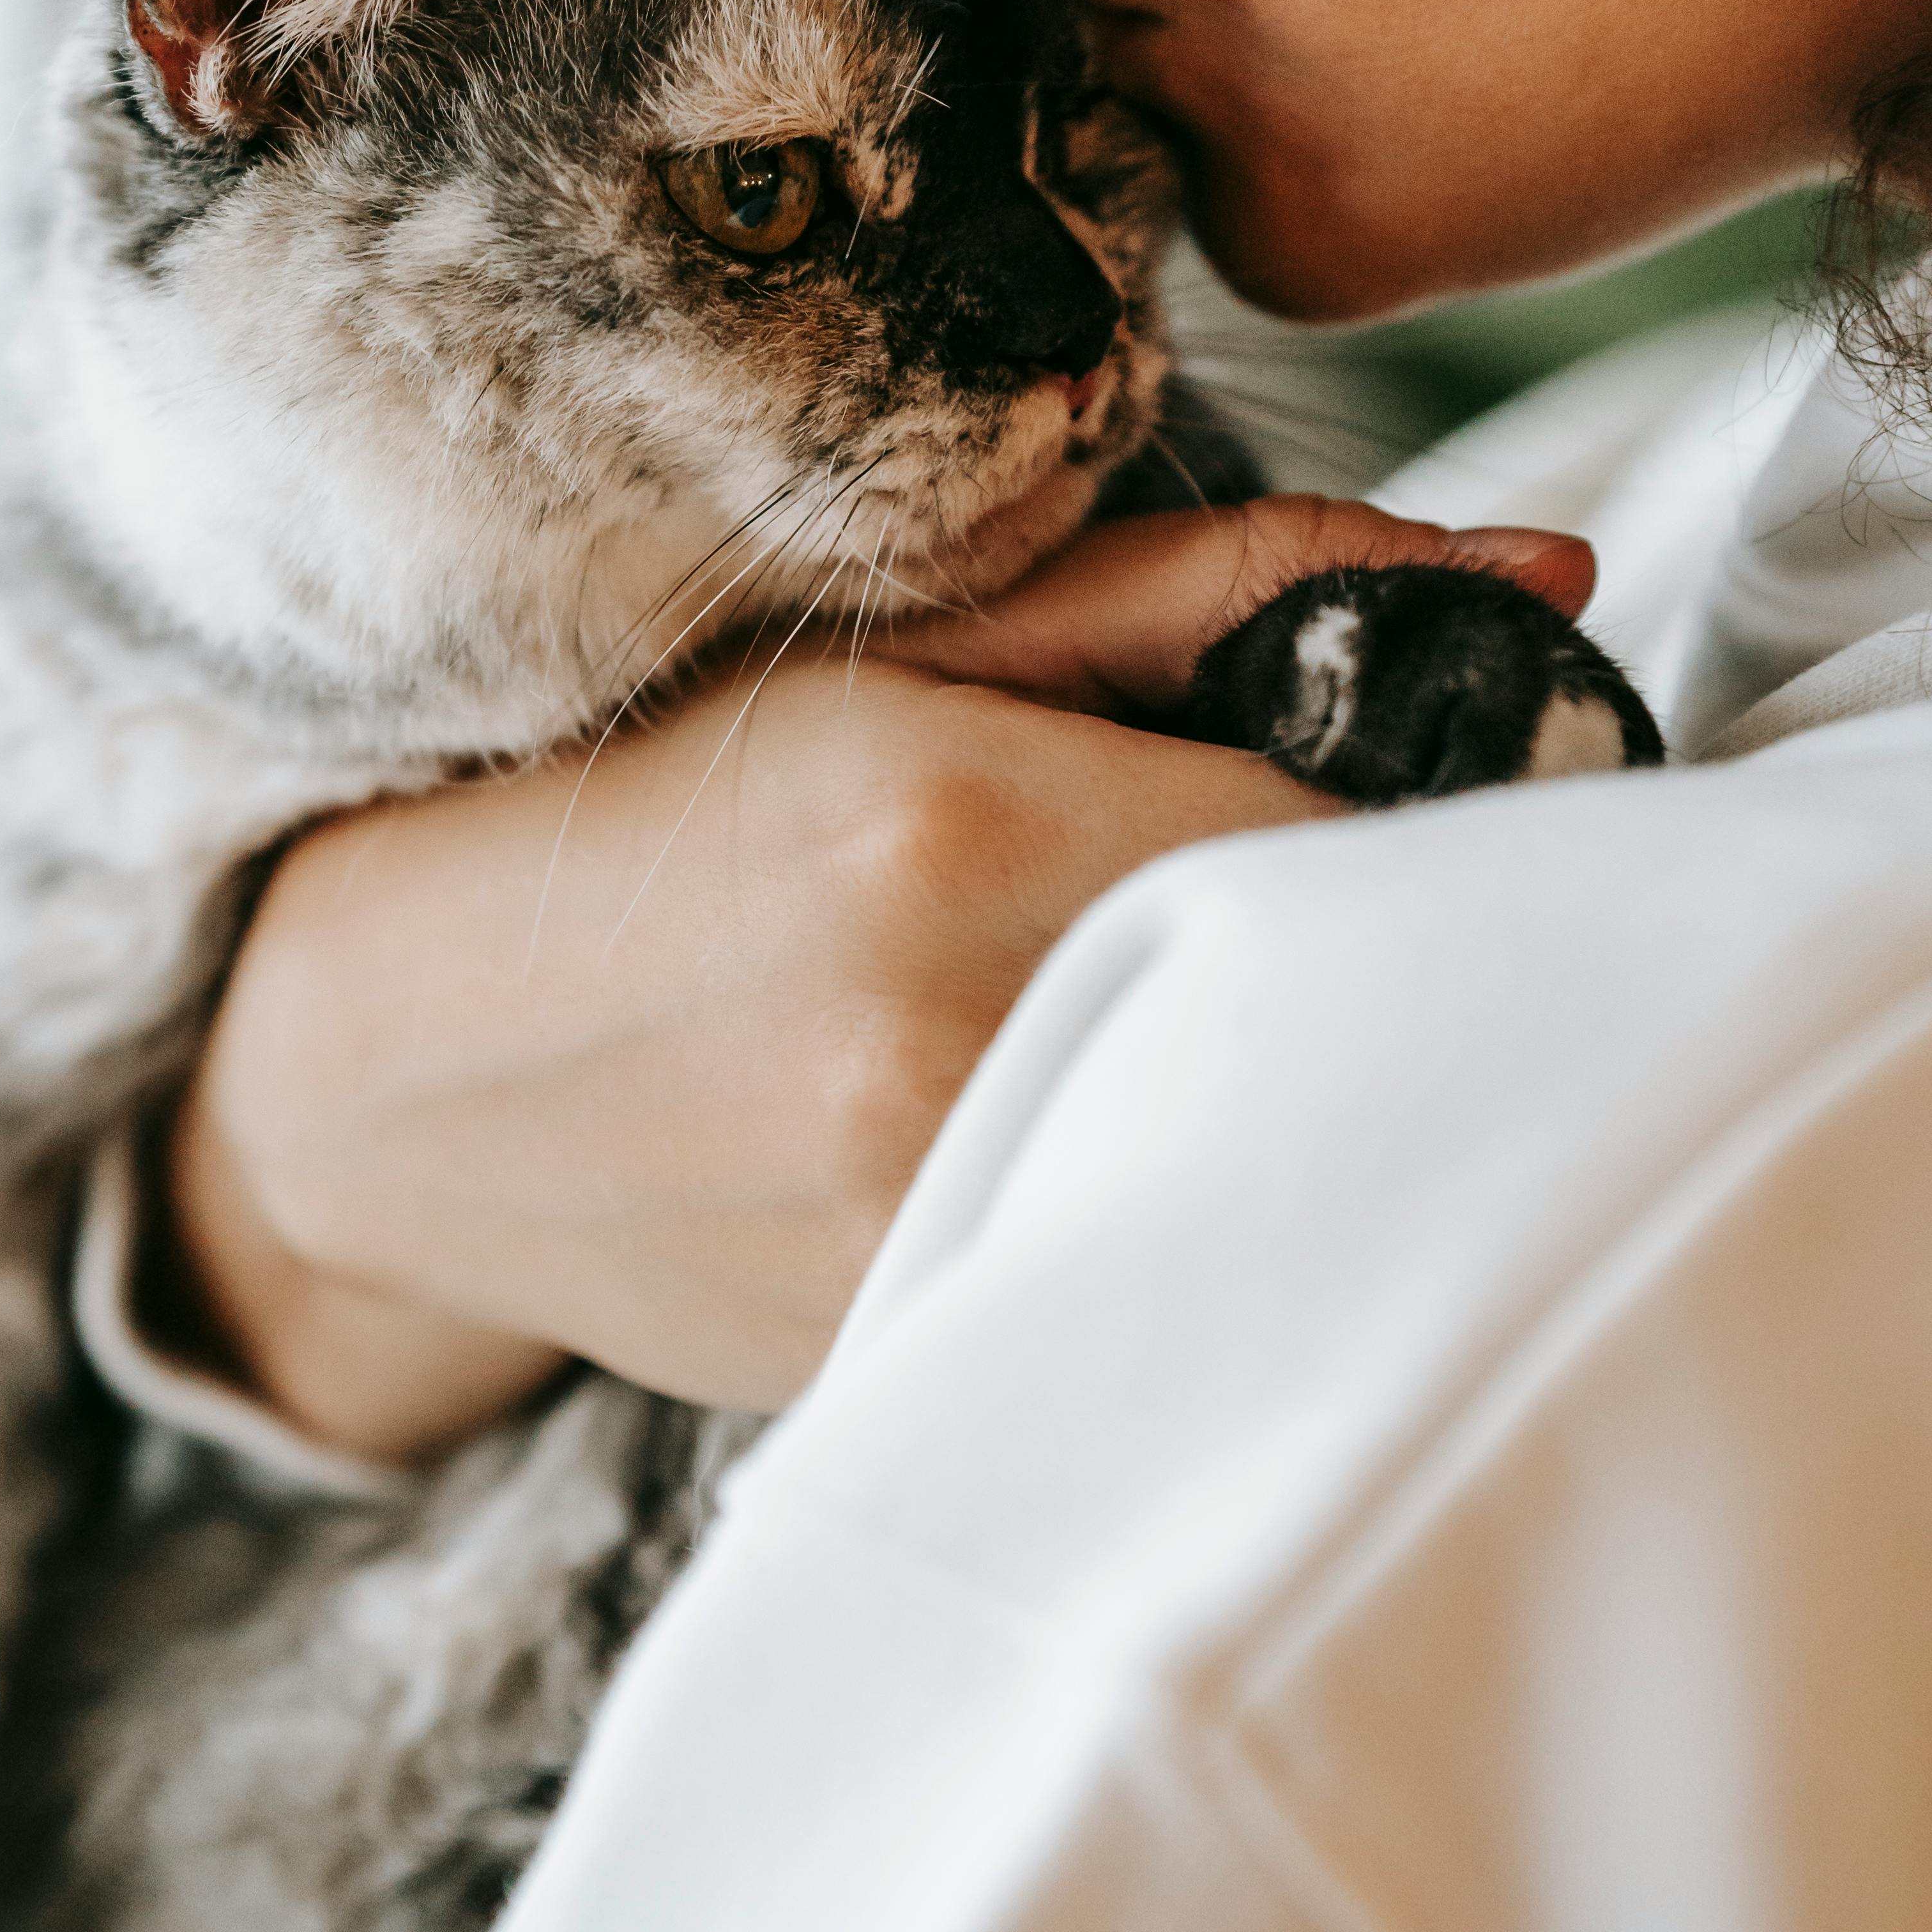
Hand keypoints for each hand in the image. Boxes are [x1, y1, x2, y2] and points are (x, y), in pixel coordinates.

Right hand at [168, 502, 1592, 1460]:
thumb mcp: (916, 639)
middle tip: (1319, 900)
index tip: (1446, 795)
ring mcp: (926, 1228)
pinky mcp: (910, 1355)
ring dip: (1279, 1079)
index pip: (1376, 830)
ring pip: (1262, 1152)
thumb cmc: (656, 801)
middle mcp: (954, 1044)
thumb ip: (1232, 592)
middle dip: (1367, 948)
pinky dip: (1162, 1189)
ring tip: (1168, 1005)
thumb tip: (1545, 577)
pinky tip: (1074, 1125)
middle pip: (1340, 1005)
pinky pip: (1140, 1257)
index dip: (1451, 809)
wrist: (386, 1056)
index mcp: (966, 826)